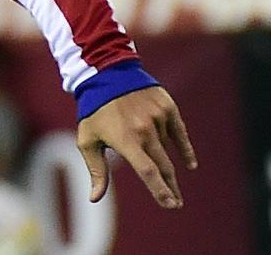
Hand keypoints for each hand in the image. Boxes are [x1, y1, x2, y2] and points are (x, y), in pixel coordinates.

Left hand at [77, 86, 196, 209]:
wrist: (105, 73)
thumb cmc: (93, 110)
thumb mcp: (88, 139)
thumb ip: (96, 170)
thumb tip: (95, 198)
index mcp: (125, 140)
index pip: (148, 172)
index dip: (161, 190)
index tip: (170, 205)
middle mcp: (144, 130)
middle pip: (163, 166)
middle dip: (170, 187)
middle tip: (176, 203)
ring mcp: (158, 118)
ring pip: (168, 150)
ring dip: (170, 168)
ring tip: (172, 184)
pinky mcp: (167, 107)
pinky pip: (180, 133)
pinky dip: (185, 149)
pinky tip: (189, 164)